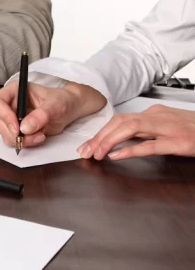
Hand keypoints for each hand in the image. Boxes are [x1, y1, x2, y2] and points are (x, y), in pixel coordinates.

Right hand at [0, 81, 106, 147]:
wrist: (69, 110)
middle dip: (14, 133)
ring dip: (21, 140)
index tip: (17, 128)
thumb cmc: (63, 101)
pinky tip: (38, 138)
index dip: (3, 115)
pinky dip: (24, 143)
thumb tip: (25, 128)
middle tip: (33, 136)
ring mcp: (11, 118)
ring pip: (4, 134)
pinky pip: (12, 141)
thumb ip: (41, 115)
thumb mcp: (56, 105)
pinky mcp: (16, 130)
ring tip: (40, 136)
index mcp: (14, 91)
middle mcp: (9, 104)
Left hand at [77, 105, 194, 160]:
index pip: (120, 120)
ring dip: (108, 141)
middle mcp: (158, 117)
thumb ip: (144, 133)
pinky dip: (130, 150)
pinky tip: (116, 156)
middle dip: (99, 137)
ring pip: (130, 129)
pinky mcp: (178, 142)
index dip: (101, 132)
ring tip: (96, 153)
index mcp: (154, 114)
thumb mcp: (166, 129)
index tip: (87, 145)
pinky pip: (149, 144)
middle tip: (85, 151)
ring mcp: (168, 128)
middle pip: (120, 123)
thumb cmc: (194, 132)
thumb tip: (119, 142)